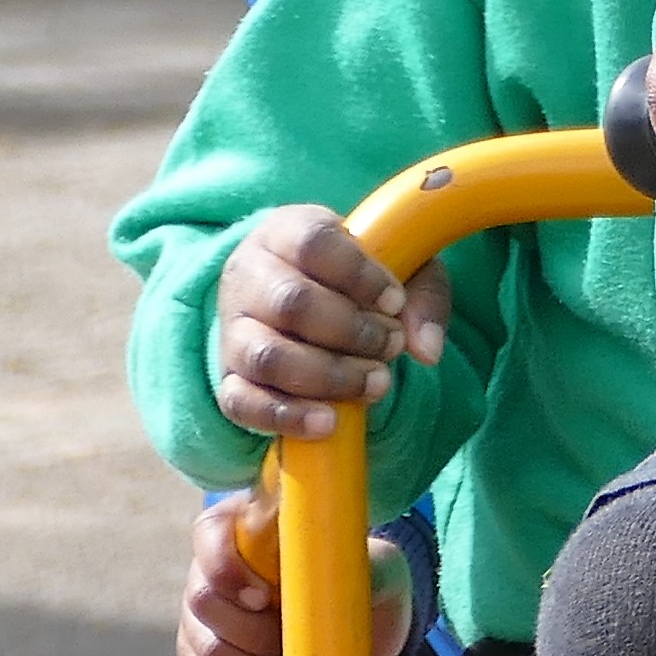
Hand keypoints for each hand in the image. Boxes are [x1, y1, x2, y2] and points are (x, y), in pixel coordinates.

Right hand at [177, 493, 413, 655]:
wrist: (360, 631)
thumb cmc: (364, 584)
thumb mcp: (376, 566)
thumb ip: (361, 561)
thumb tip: (344, 572)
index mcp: (244, 528)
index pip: (210, 535)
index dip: (227, 569)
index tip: (265, 597)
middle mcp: (210, 571)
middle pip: (202, 601)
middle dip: (254, 632)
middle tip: (298, 644)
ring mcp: (201, 622)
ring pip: (210, 651)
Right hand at [213, 207, 450, 441]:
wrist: (300, 302)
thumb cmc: (353, 279)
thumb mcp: (398, 268)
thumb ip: (422, 296)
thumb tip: (427, 350)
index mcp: (286, 231)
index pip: (313, 243)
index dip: (359, 275)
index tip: (394, 301)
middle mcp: (249, 274)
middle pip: (291, 302)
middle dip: (352, 331)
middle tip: (390, 345)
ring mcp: (232, 328)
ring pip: (267, 356)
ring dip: (329, 377)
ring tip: (375, 384)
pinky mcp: (227, 377)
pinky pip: (241, 402)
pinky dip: (286, 417)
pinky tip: (328, 423)